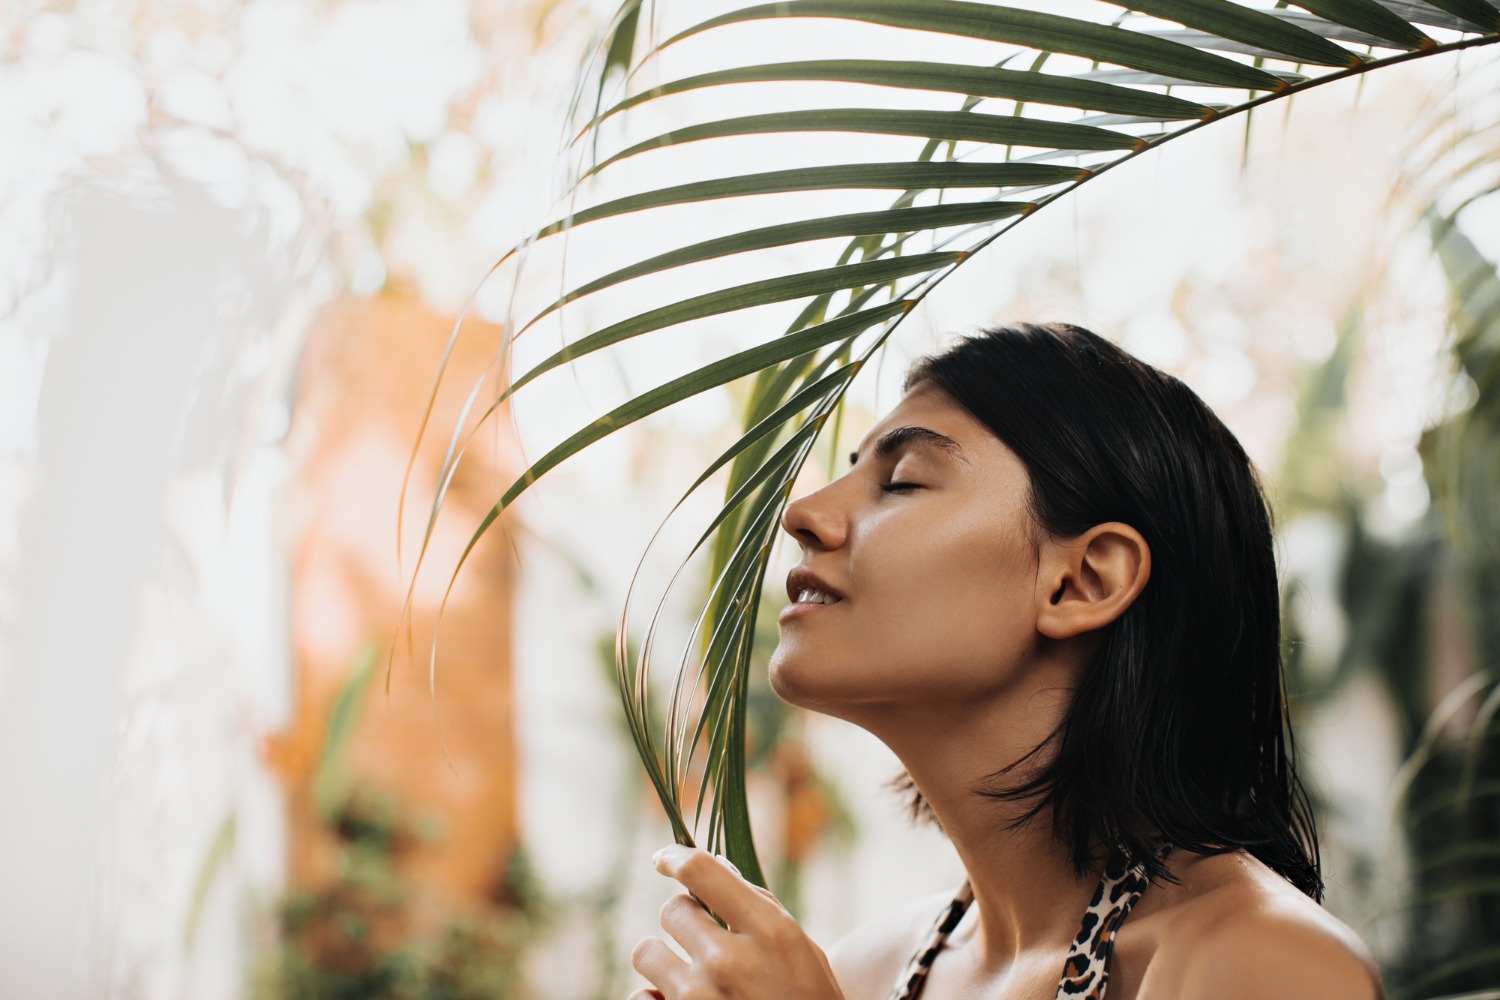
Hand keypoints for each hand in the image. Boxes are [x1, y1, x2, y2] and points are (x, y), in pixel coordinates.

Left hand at [629, 845, 845, 999]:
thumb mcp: (801, 950)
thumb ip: (759, 909)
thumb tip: (715, 870)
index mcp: (768, 932)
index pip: (702, 871)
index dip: (674, 857)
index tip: (663, 859)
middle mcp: (728, 960)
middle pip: (672, 910)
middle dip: (685, 919)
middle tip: (706, 940)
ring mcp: (697, 999)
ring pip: (645, 951)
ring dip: (664, 960)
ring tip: (692, 977)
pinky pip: (639, 998)